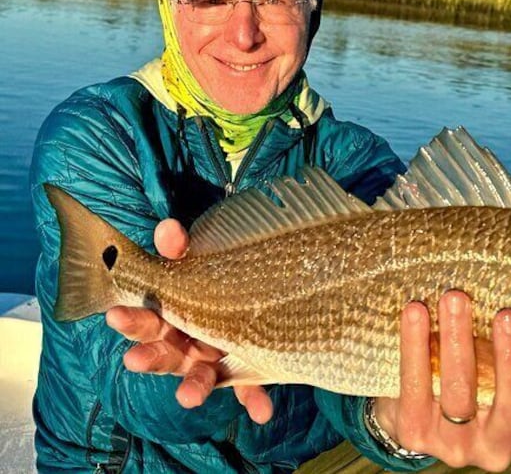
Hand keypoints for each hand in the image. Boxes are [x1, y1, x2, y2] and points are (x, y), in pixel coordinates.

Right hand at [105, 219, 272, 423]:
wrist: (254, 281)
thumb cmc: (214, 273)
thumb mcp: (196, 256)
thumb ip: (180, 247)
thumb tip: (168, 231)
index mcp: (169, 318)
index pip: (144, 320)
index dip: (131, 319)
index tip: (115, 316)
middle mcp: (186, 343)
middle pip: (163, 352)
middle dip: (149, 357)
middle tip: (135, 360)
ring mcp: (213, 359)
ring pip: (199, 376)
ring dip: (193, 387)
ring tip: (187, 397)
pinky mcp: (244, 370)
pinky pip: (247, 388)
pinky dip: (254, 399)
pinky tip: (262, 412)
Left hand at [373, 291, 510, 470]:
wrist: (401, 412)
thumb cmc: (467, 380)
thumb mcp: (500, 375)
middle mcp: (497, 445)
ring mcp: (453, 443)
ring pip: (459, 392)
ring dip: (457, 340)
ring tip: (456, 296)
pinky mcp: (412, 431)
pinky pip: (412, 384)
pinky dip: (413, 344)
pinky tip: (416, 311)